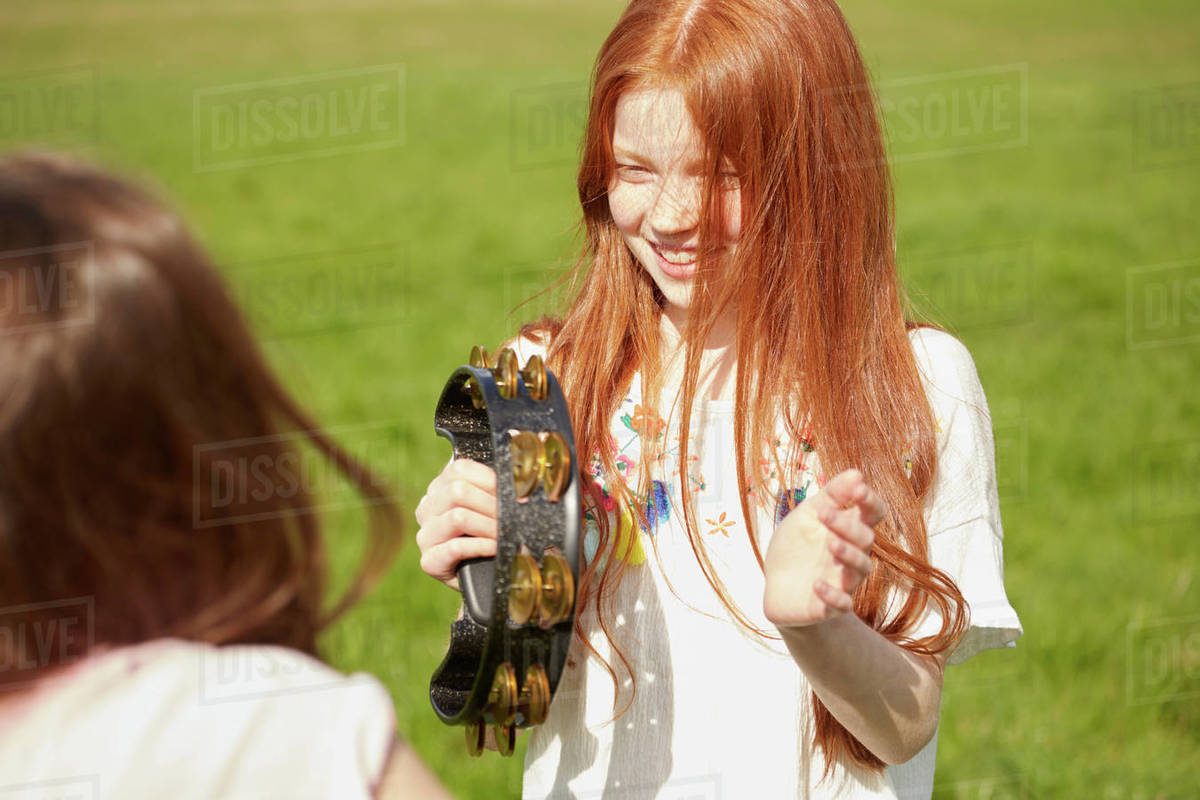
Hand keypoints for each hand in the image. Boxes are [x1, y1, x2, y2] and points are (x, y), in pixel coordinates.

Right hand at [414, 458, 498, 590]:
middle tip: (510, 518)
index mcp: (440, 488)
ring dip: (489, 526)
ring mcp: (425, 535)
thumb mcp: (488, 508)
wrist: (482, 576)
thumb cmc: (487, 536)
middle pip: (458, 491)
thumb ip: (494, 492)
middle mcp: (427, 508)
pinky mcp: (429, 560)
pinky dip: (481, 546)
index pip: (460, 469)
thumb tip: (518, 488)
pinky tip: (494, 548)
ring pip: (457, 517)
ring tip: (504, 534)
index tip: (511, 495)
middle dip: (491, 505)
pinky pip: (456, 547)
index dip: (490, 480)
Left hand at [763, 469, 885, 628]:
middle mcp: (851, 555)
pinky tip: (817, 585)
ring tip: (831, 543)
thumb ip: (832, 495)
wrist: (777, 587)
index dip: (870, 502)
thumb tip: (857, 473)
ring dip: (848, 555)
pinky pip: (842, 604)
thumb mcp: (808, 515)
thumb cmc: (796, 546)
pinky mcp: (828, 606)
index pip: (873, 514)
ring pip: (860, 570)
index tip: (858, 489)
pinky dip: (833, 596)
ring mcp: (842, 581)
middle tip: (824, 514)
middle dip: (848, 526)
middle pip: (866, 539)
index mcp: (848, 529)